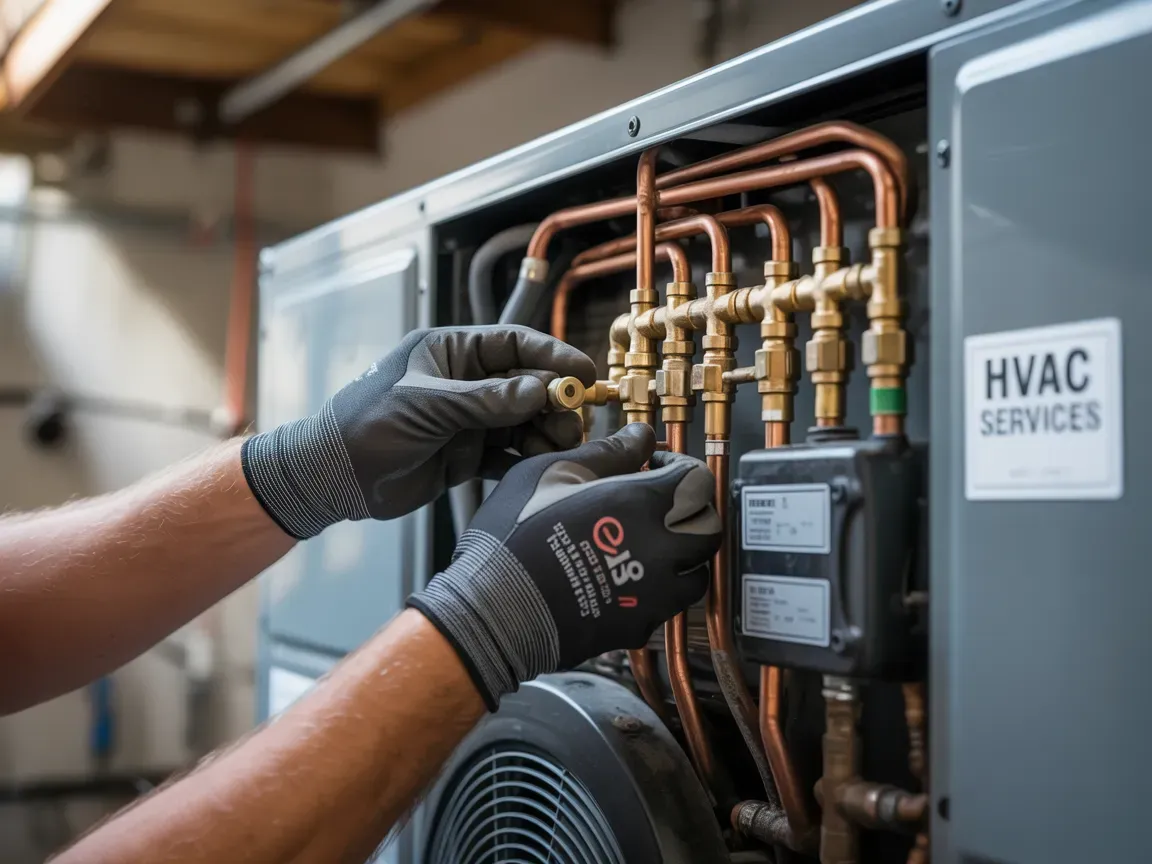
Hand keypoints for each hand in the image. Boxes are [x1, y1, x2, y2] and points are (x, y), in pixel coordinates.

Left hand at [242, 326, 595, 538]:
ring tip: (562, 447)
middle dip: (554, 401)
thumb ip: (486, 400)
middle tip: (574, 421)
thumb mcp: (428, 406)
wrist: (333, 477)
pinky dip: (527, 460)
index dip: (551, 355)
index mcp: (451, 352)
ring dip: (545, 432)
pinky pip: (508, 453)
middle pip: (526, 384)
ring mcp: (467, 419)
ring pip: (522, 420)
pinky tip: (542, 468)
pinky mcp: (467, 454)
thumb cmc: (366, 425)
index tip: (582, 372)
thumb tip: (541, 390)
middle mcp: (464, 382)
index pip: (513, 344)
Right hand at [408, 423, 721, 709]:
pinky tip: (623, 576)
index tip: (657, 465)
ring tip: (647, 543)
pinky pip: (665, 606)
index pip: (698, 480)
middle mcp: (659, 551)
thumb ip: (606, 452)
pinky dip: (655, 589)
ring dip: (682, 554)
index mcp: (642, 505)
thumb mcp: (551, 472)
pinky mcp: (637, 626)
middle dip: (692, 511)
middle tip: (661, 504)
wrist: (494, 610)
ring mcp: (652, 595)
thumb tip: (640, 437)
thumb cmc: (514, 536)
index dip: (682, 466)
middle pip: (710, 528)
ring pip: (696, 572)